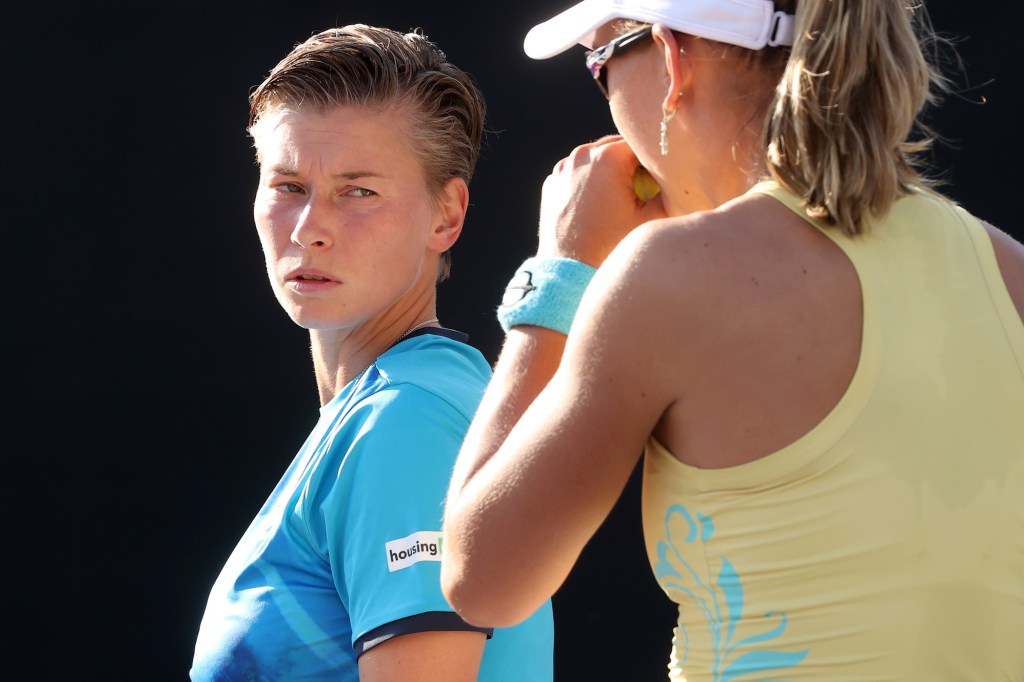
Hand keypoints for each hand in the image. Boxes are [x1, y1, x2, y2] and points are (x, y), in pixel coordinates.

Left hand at [536, 135, 667, 266]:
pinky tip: (595, 205)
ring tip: (617, 198)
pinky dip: (587, 182)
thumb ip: (668, 192)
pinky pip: (576, 174)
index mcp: (608, 157)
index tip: (659, 177)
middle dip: (630, 164)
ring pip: (595, 159)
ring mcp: (562, 168)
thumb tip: (677, 181)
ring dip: (608, 171)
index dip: (654, 160)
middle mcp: (581, 155)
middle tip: (641, 189)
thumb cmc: (610, 245)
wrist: (568, 270)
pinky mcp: (551, 182)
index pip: (641, 144)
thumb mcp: (649, 219)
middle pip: (617, 148)